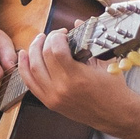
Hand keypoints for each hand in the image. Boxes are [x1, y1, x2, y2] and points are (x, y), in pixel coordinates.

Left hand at [20, 28, 139, 138]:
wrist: (116, 115)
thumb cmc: (114, 89)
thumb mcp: (105, 62)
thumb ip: (89, 41)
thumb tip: (77, 23)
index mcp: (76, 77)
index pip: (55, 50)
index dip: (57, 36)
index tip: (64, 33)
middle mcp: (61, 89)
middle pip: (42, 57)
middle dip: (46, 41)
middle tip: (54, 36)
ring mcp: (53, 97)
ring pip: (31, 70)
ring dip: (32, 51)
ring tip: (38, 41)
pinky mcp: (50, 103)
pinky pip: (30, 84)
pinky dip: (24, 69)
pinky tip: (24, 56)